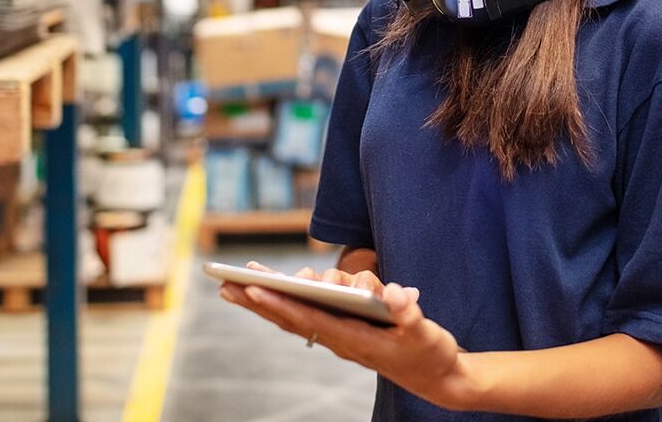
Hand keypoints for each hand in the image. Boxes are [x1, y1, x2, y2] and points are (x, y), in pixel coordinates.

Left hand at [219, 266, 471, 410]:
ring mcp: (342, 337)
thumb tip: (394, 294)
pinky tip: (273, 296)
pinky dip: (286, 304)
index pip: (309, 319)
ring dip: (266, 301)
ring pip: (295, 317)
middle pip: (291, 318)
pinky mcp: (347, 332)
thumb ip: (409, 313)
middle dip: (258, 300)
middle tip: (224, 283)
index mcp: (355, 340)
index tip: (252, 289)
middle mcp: (341, 340)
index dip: (280, 304)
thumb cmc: (429, 352)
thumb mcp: (425, 333)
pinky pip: (308, 316)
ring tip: (239, 283)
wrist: (437, 377)